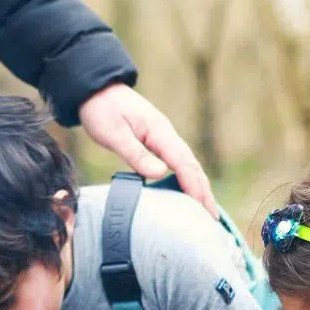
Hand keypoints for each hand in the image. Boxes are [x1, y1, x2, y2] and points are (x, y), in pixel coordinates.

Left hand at [79, 83, 216, 216]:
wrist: (96, 89)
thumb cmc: (102, 111)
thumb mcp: (114, 134)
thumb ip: (137, 154)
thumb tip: (161, 174)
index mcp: (160, 133)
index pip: (184, 164)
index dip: (194, 187)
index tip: (201, 209)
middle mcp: (167, 135)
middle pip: (193, 167)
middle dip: (204, 193)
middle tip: (213, 219)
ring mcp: (165, 139)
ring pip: (189, 166)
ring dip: (200, 188)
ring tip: (207, 212)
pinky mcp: (159, 143)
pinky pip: (180, 165)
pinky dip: (189, 181)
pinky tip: (189, 194)